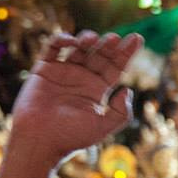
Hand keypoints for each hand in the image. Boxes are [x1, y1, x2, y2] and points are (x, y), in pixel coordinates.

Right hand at [11, 30, 142, 161]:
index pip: (116, 67)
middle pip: (100, 54)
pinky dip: (61, 39)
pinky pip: (52, 48)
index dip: (126, 52)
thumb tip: (128, 90)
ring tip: (93, 40)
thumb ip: (121, 112)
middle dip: (108, 44)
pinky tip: (72, 42)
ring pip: (79, 47)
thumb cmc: (71, 136)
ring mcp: (63, 72)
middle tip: (114, 38)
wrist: (40, 139)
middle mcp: (82, 79)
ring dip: (88, 39)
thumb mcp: (103, 127)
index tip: (137, 38)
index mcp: (97, 90)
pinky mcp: (44, 69)